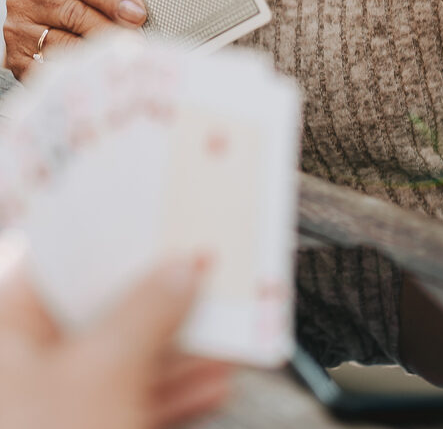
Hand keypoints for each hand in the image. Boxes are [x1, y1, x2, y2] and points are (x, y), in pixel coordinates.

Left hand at [0, 235, 229, 428]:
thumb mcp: (108, 370)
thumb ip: (149, 310)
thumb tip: (180, 269)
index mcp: (3, 336)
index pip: (61, 266)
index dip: (116, 241)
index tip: (166, 223)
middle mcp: (18, 373)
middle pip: (95, 316)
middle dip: (160, 300)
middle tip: (209, 274)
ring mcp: (46, 416)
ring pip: (117, 364)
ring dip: (177, 350)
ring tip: (230, 333)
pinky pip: (125, 409)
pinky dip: (168, 397)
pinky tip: (214, 388)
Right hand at [3, 0, 146, 80]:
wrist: (40, 13)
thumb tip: (137, 13)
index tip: (137, 14)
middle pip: (73, 13)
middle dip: (110, 28)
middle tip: (138, 41)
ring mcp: (18, 30)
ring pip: (64, 44)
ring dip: (97, 52)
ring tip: (124, 57)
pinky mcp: (18, 60)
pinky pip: (52, 69)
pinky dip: (79, 71)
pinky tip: (99, 71)